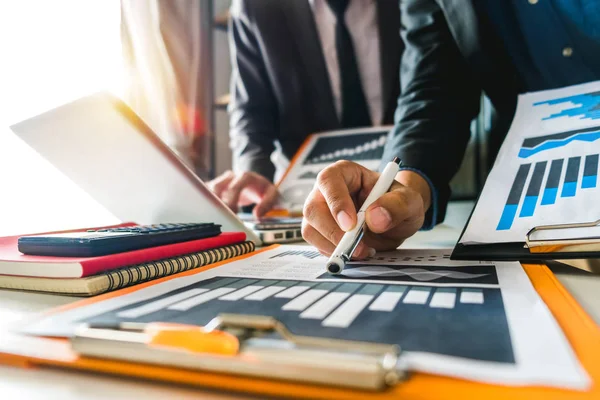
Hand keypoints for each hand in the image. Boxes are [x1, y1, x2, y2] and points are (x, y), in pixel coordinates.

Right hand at [208, 170, 278, 216]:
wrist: (257, 182)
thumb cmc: (263, 189)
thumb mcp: (272, 195)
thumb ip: (267, 204)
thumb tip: (257, 215)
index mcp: (245, 177)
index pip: (235, 187)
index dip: (231, 201)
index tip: (232, 213)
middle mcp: (231, 176)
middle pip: (217, 187)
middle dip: (217, 203)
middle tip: (220, 217)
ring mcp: (222, 180)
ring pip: (209, 189)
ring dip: (209, 203)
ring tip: (213, 216)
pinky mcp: (215, 186)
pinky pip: (206, 192)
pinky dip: (205, 201)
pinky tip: (206, 211)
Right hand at [301, 161, 430, 257]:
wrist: (395, 221)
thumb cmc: (398, 203)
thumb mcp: (409, 201)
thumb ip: (397, 205)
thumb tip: (375, 218)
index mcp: (344, 173)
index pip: (329, 181)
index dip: (336, 202)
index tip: (351, 225)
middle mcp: (326, 191)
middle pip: (313, 208)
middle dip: (333, 232)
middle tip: (358, 248)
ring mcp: (320, 212)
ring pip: (310, 229)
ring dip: (334, 246)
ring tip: (363, 251)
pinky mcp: (320, 232)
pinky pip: (317, 245)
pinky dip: (335, 254)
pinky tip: (357, 252)